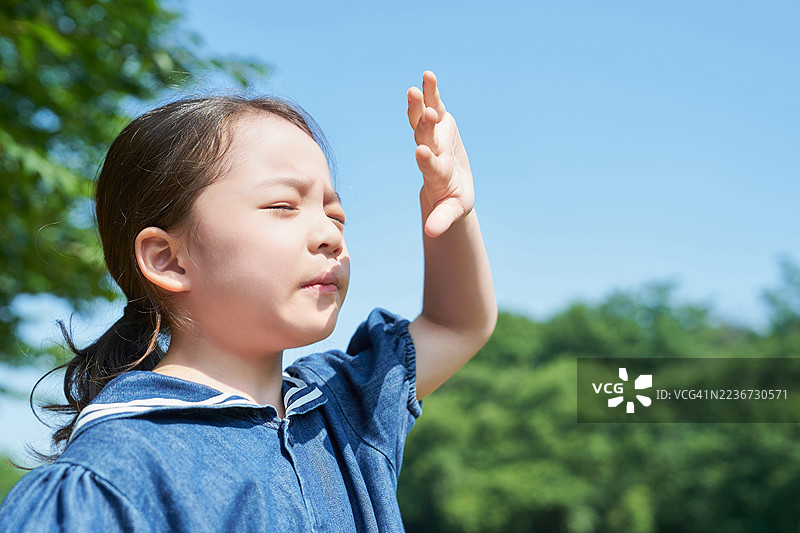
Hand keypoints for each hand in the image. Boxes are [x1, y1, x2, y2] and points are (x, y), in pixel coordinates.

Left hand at [407, 71, 473, 237]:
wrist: (448, 184)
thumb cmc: (452, 200)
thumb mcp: (451, 211)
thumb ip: (442, 219)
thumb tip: (431, 234)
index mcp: (435, 175)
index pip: (429, 167)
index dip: (426, 160)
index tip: (421, 152)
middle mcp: (430, 152)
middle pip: (424, 138)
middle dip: (424, 127)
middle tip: (423, 114)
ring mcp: (433, 136)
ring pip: (423, 119)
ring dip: (420, 104)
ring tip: (416, 88)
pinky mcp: (439, 123)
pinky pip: (433, 105)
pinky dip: (431, 92)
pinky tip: (428, 75)